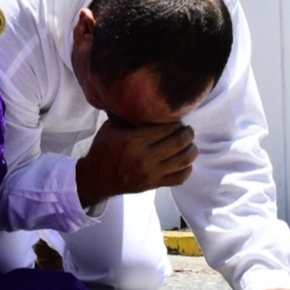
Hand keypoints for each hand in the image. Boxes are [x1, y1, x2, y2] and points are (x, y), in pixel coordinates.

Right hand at [76, 117, 197, 207]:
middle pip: (178, 142)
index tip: (176, 119)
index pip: (166, 128)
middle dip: (188, 133)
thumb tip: (146, 105)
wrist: (97, 178)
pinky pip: (180, 178)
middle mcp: (145, 158)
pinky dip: (188, 168)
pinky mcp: (155, 184)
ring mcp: (151, 173)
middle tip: (187, 129)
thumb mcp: (110, 128)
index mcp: (133, 141)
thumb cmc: (103, 149)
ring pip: (184, 160)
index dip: (176, 122)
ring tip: (189, 143)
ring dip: (191, 149)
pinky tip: (185, 161)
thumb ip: (128, 118)